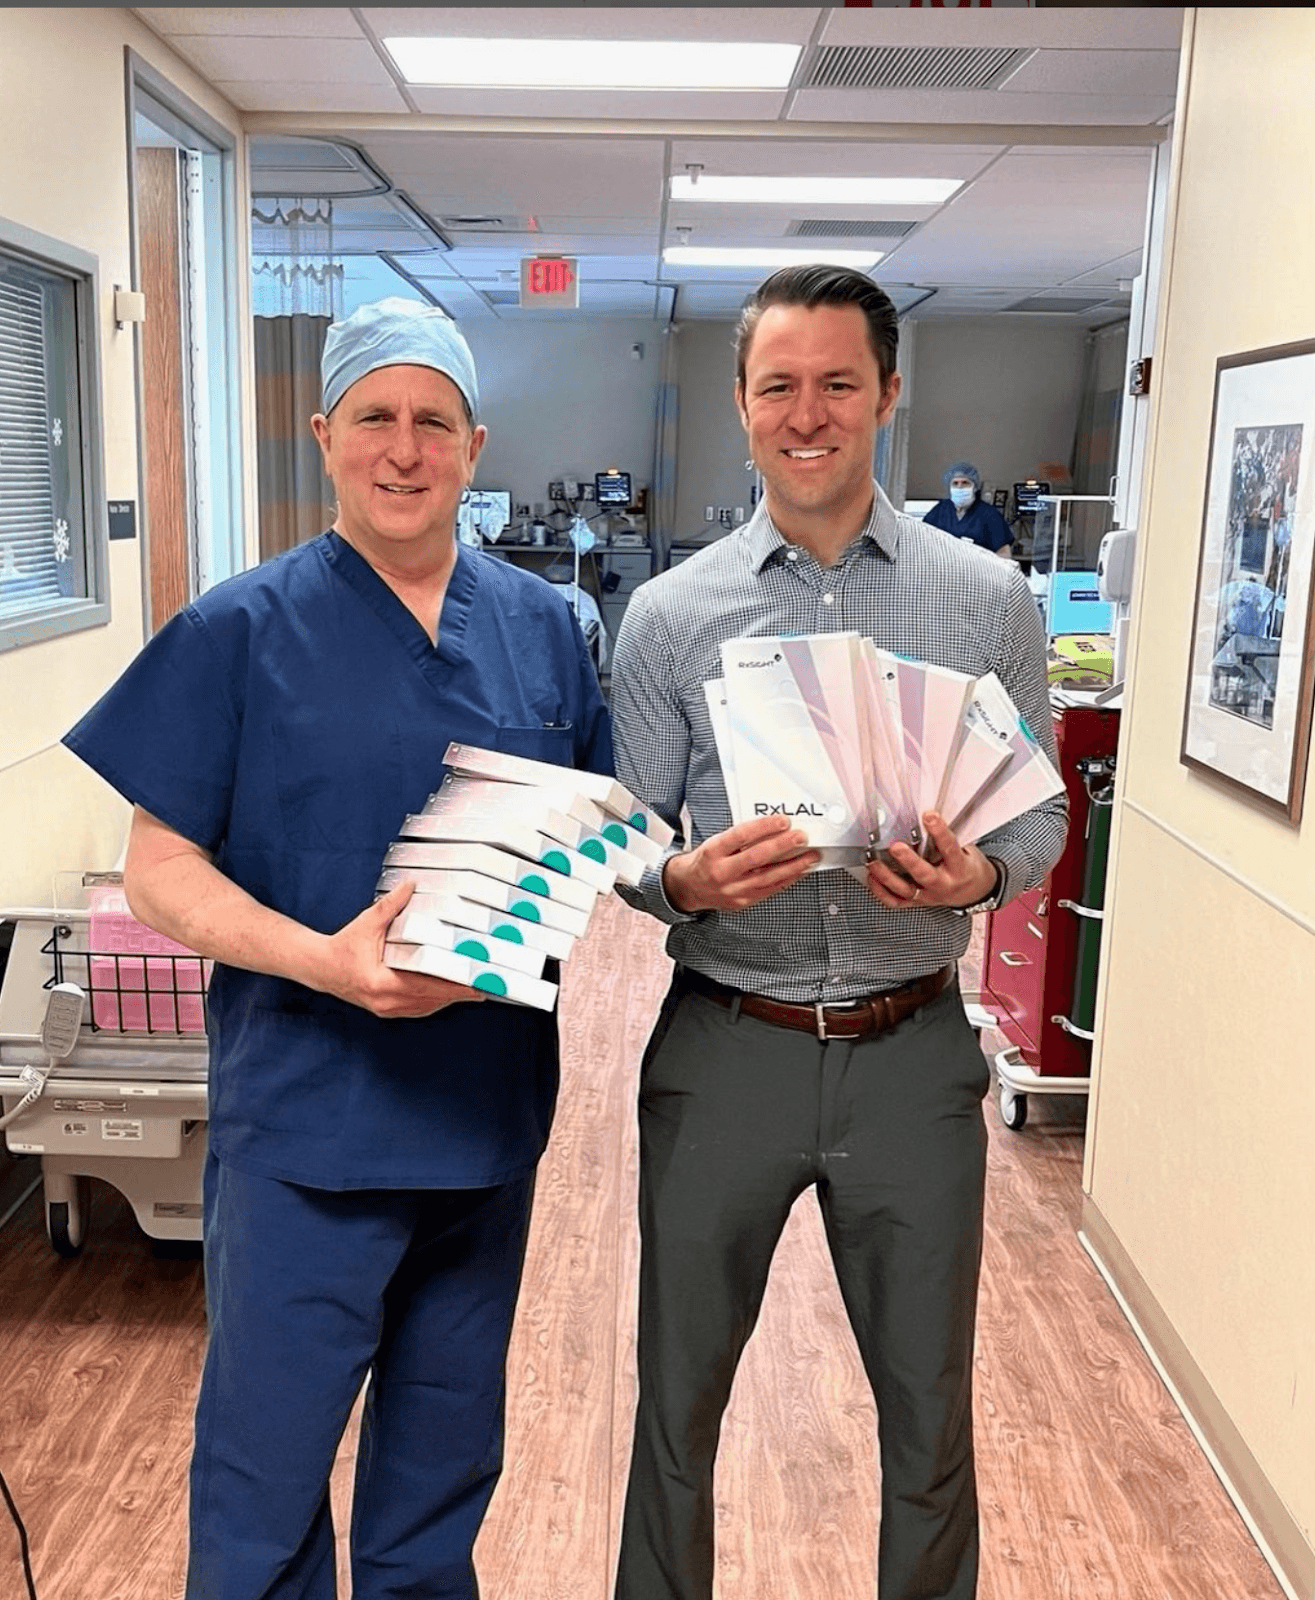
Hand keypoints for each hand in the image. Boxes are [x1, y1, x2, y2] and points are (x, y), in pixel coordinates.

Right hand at [314, 881, 485, 1016]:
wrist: (320, 968)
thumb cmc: (342, 946)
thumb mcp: (366, 923)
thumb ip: (390, 906)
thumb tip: (410, 886)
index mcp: (381, 983)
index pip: (427, 986)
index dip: (454, 986)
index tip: (475, 984)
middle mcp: (385, 1001)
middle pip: (432, 1000)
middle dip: (459, 993)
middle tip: (484, 985)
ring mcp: (386, 1009)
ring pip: (426, 1007)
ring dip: (449, 999)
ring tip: (472, 990)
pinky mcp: (386, 1010)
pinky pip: (417, 1009)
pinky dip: (434, 1002)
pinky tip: (448, 995)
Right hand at [664, 816, 818, 913]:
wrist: (689, 887)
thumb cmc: (706, 860)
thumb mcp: (715, 842)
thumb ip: (740, 837)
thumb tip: (773, 828)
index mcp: (713, 852)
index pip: (740, 836)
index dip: (764, 827)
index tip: (783, 821)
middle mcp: (722, 872)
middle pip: (757, 857)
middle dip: (783, 846)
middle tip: (801, 837)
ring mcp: (733, 890)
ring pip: (768, 877)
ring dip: (793, 866)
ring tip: (809, 856)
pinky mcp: (743, 901)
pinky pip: (770, 889)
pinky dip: (787, 879)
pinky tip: (799, 871)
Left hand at [865, 812, 996, 910]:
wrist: (973, 892)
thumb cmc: (967, 867)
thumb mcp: (966, 850)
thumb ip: (947, 839)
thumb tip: (927, 817)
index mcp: (959, 868)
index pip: (950, 848)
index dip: (940, 832)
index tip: (929, 816)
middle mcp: (943, 884)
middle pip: (925, 874)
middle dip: (909, 860)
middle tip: (896, 846)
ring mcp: (929, 895)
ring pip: (905, 890)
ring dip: (886, 877)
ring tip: (873, 862)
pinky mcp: (917, 902)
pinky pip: (896, 901)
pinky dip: (881, 892)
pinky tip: (872, 878)